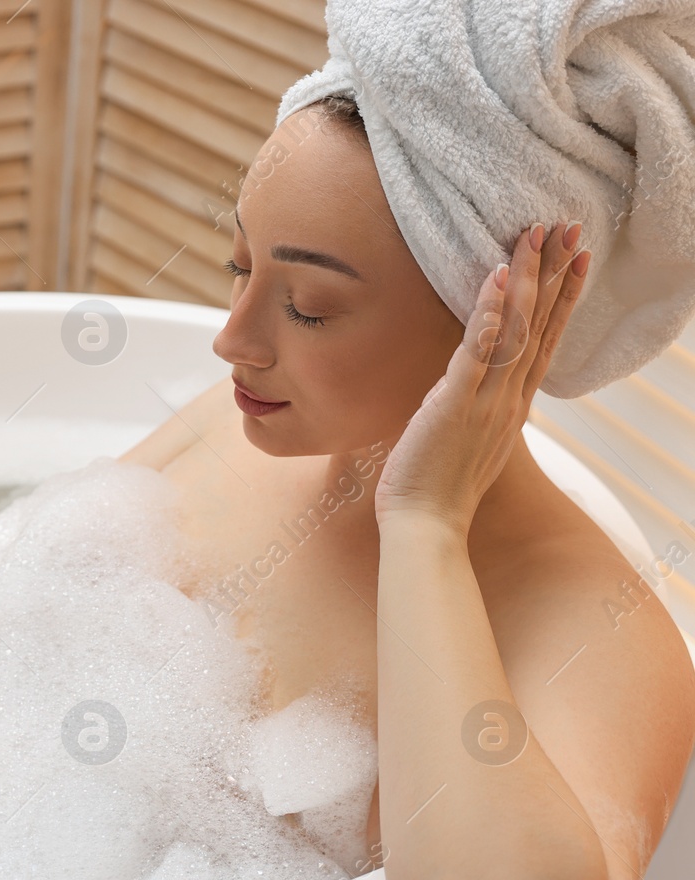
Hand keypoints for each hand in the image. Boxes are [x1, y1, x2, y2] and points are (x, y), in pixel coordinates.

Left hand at [375, 221, 591, 534]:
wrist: (425, 527)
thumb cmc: (436, 487)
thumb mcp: (464, 438)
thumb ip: (473, 407)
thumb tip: (465, 387)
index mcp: (512, 405)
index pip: (545, 341)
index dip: (562, 299)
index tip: (577, 259)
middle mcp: (508, 398)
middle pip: (540, 325)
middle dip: (556, 273)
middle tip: (572, 227)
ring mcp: (486, 400)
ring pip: (516, 329)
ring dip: (528, 278)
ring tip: (537, 234)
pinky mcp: (456, 405)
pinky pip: (477, 351)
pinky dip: (489, 313)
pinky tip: (498, 277)